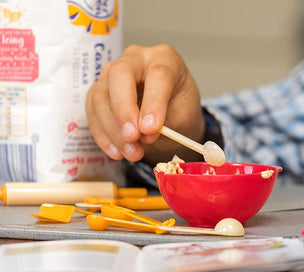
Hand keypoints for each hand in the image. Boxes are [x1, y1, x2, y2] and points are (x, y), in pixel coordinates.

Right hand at [85, 45, 203, 164]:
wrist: (171, 112)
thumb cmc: (179, 108)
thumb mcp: (184, 115)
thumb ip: (166, 122)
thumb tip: (144, 134)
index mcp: (165, 59)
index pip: (158, 74)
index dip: (153, 102)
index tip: (151, 128)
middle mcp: (136, 59)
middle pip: (120, 75)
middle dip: (124, 109)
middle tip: (132, 136)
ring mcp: (112, 73)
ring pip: (101, 96)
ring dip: (113, 129)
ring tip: (131, 153)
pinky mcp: (99, 91)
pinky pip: (93, 111)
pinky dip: (103, 135)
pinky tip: (116, 151)